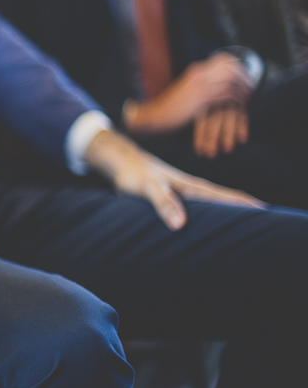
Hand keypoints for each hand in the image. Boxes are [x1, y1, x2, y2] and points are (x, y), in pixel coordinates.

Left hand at [84, 129, 264, 229]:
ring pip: (213, 201)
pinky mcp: (175, 196)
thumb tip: (181, 224)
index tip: (264, 210)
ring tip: (246, 220)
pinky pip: (200, 205)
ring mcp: (184, 191)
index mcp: (190, 187)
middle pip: (224, 198)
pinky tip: (212, 218)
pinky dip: (211, 211)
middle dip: (244, 207)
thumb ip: (163, 203)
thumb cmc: (134, 175)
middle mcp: (191, 188)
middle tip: (266, 217)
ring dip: (229, 209)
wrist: (121, 163)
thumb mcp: (148, 189)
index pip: (223, 196)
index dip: (243, 203)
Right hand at [124, 53, 253, 134]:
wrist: (154, 117)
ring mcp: (200, 86)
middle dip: (246, 76)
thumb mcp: (185, 92)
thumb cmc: (168, 109)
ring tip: (249, 97)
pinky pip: (227, 95)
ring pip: (232, 80)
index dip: (239, 66)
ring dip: (244, 88)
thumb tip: (214, 86)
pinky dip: (237, 99)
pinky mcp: (201, 99)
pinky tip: (240, 105)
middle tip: (253, 87)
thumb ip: (199, 85)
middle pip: (231, 66)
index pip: (223, 59)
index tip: (246, 76)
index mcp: (196, 71)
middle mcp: (199, 74)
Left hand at [192, 102, 248, 158]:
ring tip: (228, 150)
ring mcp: (230, 100)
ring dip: (228, 135)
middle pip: (213, 122)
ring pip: (229, 118)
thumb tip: (193, 141)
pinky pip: (243, 114)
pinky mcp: (242, 100)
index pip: (201, 122)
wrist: (231, 76)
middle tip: (211, 155)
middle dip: (212, 139)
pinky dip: (242, 127)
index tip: (199, 151)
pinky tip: (242, 140)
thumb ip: (196, 117)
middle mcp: (216, 101)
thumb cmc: (212, 97)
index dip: (200, 137)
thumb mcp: (201, 104)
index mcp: (204, 102)